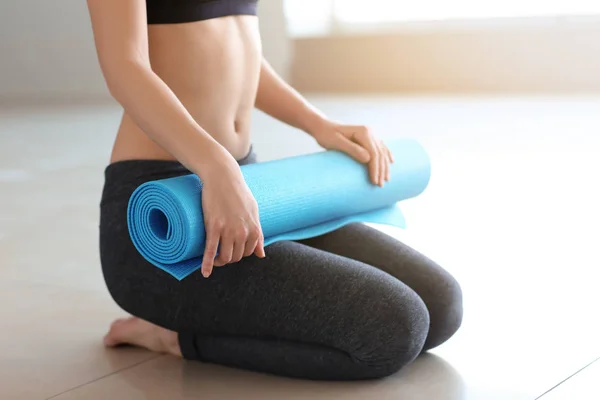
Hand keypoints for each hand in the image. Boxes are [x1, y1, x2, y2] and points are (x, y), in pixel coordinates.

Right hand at [199, 150, 265, 277]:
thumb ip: (258, 234)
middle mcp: (243, 232)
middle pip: (236, 257)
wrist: (223, 177)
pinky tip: (205, 273)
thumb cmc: (238, 193)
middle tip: (221, 254)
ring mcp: (228, 230)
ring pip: (224, 257)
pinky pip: (210, 251)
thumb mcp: (254, 212)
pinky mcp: (213, 226)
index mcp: (255, 229)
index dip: (240, 254)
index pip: (248, 253)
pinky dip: (207, 264)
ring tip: (214, 260)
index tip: (232, 250)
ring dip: (219, 262)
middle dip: (229, 258)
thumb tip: (261, 255)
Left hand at [310, 120, 393, 186]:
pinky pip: (381, 147)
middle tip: (380, 186)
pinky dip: (387, 155)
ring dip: (385, 166)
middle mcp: (369, 132)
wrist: (323, 127)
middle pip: (379, 154)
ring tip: (385, 180)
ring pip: (382, 151)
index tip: (374, 181)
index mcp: (363, 132)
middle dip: (381, 170)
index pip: (373, 153)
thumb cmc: (326, 136)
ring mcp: (370, 134)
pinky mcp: (368, 137)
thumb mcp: (336, 143)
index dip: (375, 168)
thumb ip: (351, 149)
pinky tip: (391, 162)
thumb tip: (368, 159)